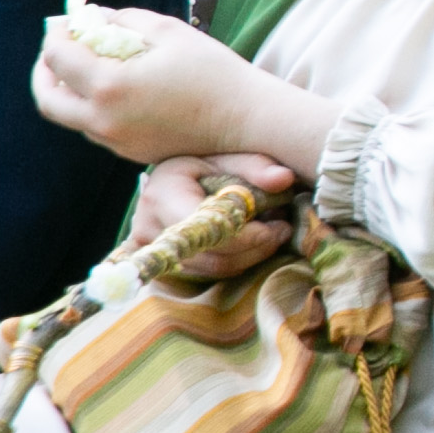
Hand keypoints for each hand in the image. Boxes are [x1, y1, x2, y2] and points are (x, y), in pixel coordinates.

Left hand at [34, 9, 259, 165]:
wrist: (249, 120)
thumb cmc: (215, 72)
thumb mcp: (170, 31)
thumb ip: (124, 20)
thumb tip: (96, 18)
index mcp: (110, 87)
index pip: (58, 58)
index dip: (57, 35)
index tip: (67, 23)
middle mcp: (104, 120)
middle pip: (48, 99)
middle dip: (44, 72)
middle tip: (57, 52)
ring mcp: (116, 142)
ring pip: (70, 117)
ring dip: (69, 91)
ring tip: (88, 68)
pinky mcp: (131, 153)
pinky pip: (96, 129)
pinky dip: (93, 107)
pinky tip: (116, 90)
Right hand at [130, 155, 297, 279]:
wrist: (171, 181)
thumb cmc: (202, 167)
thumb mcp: (227, 157)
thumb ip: (256, 166)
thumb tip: (284, 178)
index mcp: (161, 195)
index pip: (203, 228)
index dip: (243, 235)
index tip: (277, 227)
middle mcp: (148, 228)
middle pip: (210, 255)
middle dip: (254, 247)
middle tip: (283, 230)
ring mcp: (153, 252)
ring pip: (212, 269)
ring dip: (251, 255)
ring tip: (273, 232)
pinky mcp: (164, 266)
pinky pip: (208, 275)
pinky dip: (238, 261)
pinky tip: (254, 243)